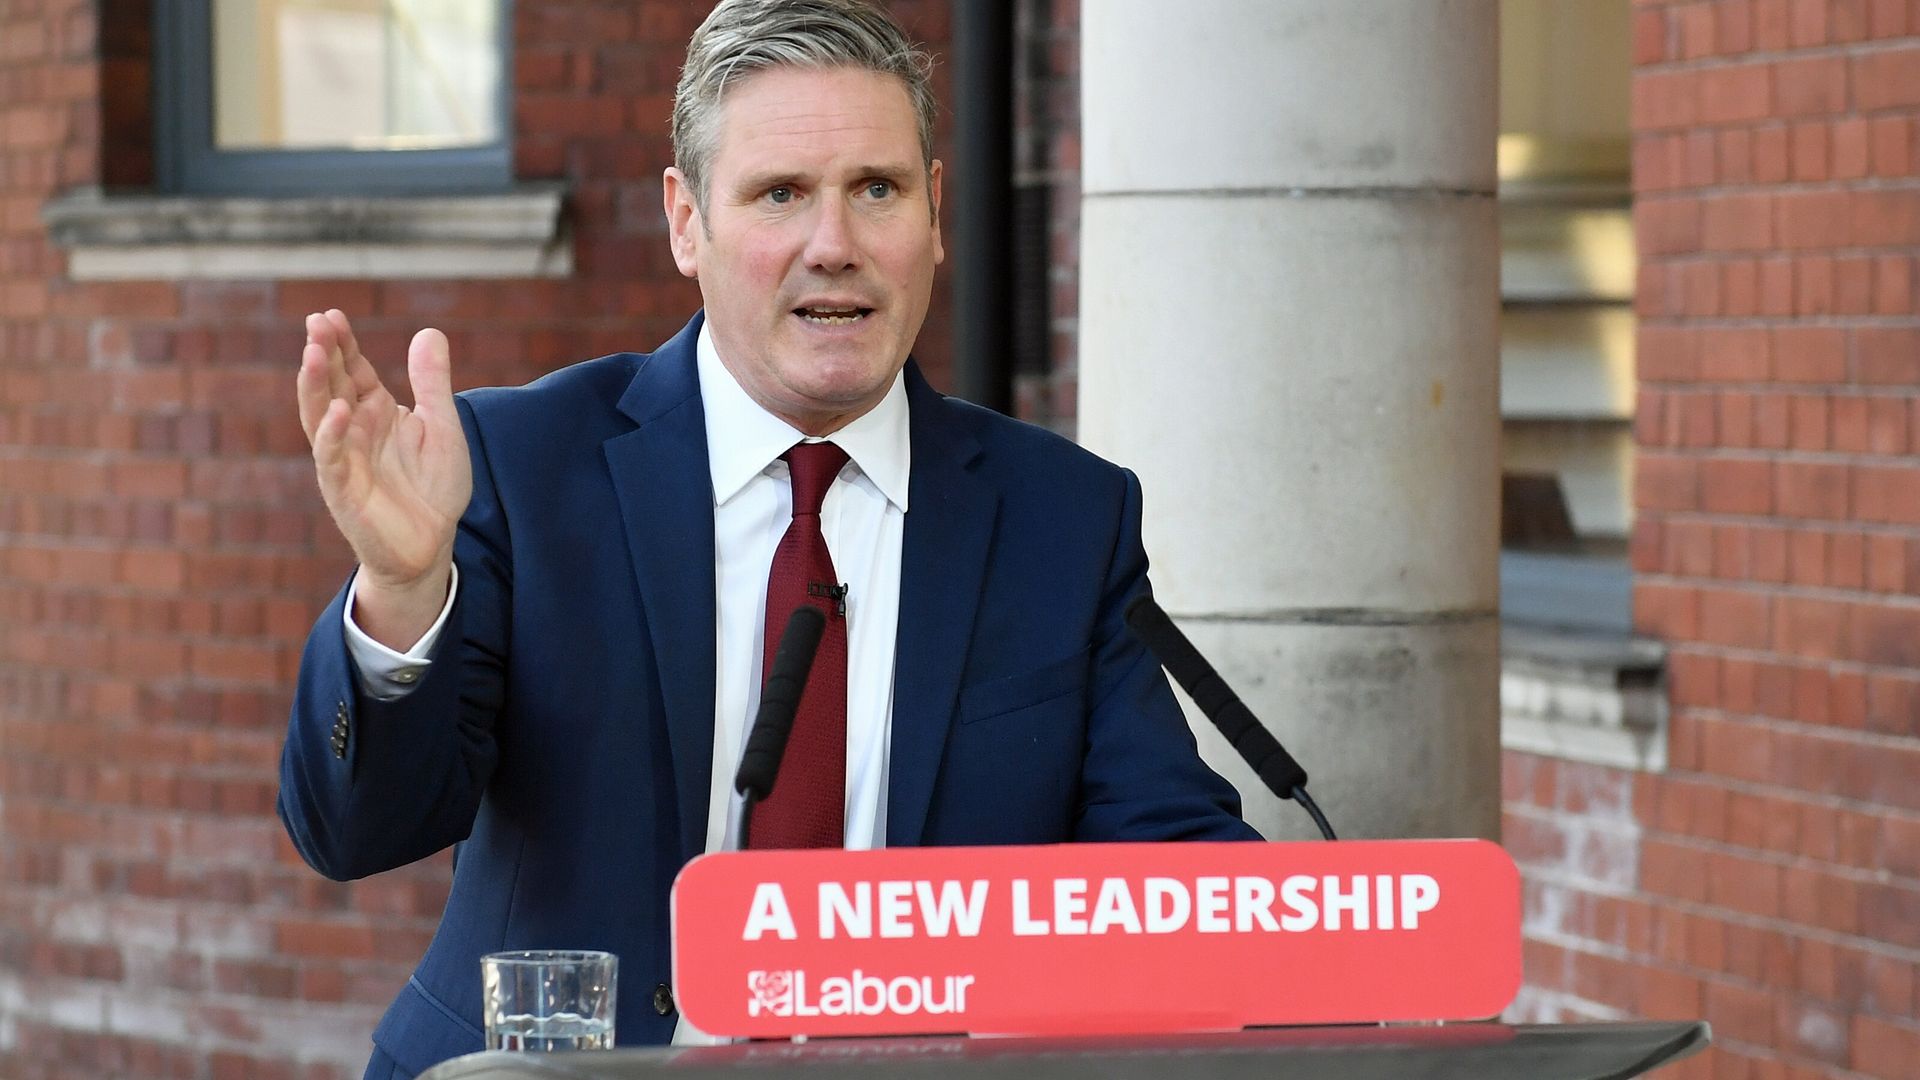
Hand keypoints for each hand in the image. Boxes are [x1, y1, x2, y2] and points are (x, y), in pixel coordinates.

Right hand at [296, 309, 472, 647]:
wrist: (431, 544)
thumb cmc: (433, 487)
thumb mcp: (442, 427)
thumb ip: (433, 383)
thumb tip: (430, 331)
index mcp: (375, 411)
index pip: (352, 369)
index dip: (343, 343)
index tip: (332, 315)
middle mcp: (353, 429)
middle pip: (331, 384)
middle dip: (324, 354)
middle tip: (316, 323)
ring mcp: (344, 458)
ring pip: (319, 415)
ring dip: (316, 385)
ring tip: (315, 353)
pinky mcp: (343, 489)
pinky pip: (332, 458)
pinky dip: (332, 433)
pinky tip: (337, 410)